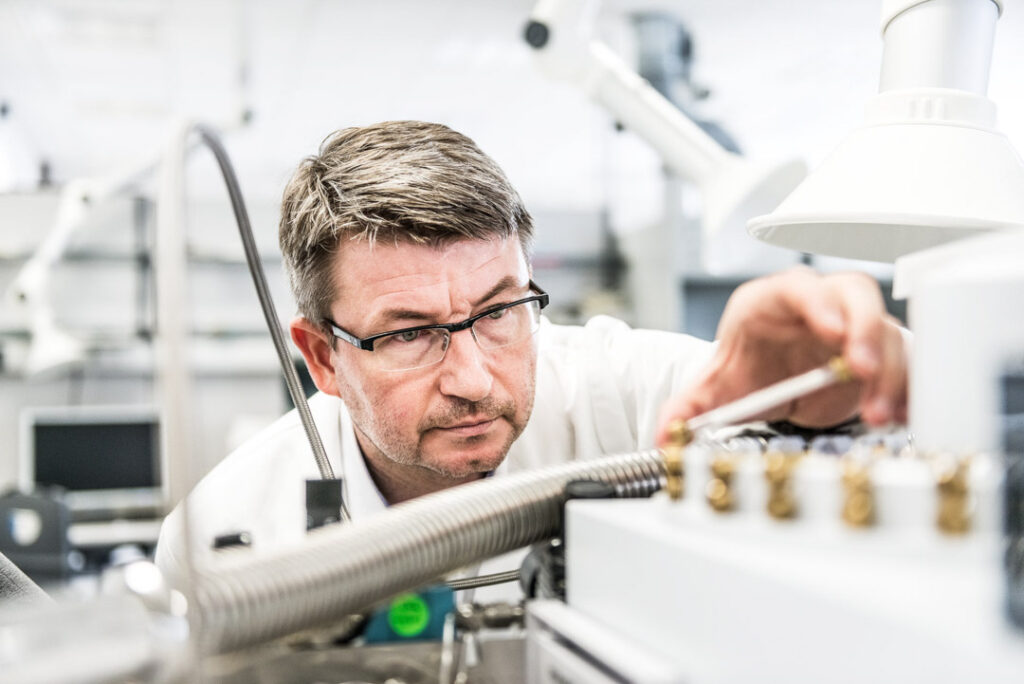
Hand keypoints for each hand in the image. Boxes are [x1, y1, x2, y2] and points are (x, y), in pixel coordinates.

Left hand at [656, 267, 907, 445]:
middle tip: (861, 369)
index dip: (816, 302)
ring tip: (877, 412)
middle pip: (853, 294)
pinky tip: (901, 412)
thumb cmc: (747, 366)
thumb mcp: (714, 386)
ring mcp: (854, 326)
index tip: (830, 330)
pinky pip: (904, 360)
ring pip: (886, 330)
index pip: (796, 286)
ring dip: (888, 371)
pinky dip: (908, 386)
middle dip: (863, 330)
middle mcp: (818, 305)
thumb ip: (687, 407)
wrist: (769, 378)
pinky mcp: (879, 353)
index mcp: (771, 301)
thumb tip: (665, 433)